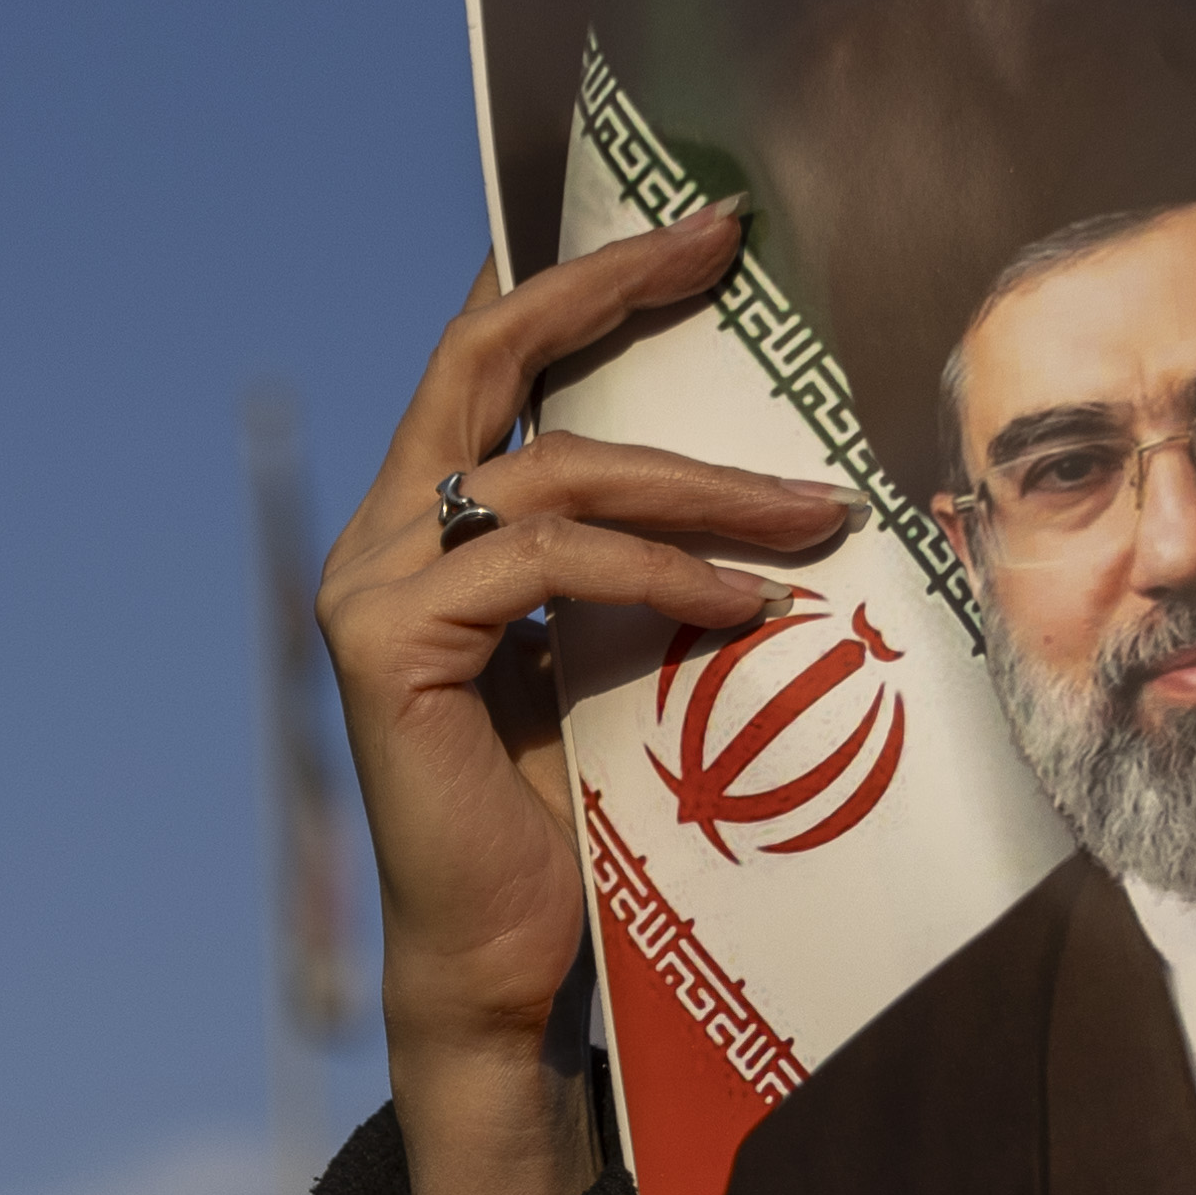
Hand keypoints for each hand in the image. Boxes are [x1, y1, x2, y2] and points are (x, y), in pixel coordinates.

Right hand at [314, 206, 855, 1194]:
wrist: (509, 969)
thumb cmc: (573, 823)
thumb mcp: (617, 651)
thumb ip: (636, 560)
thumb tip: (770, 471)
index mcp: (428, 526)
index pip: (488, 358)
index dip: (576, 274)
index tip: (694, 225)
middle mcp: (382, 538)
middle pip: (487, 355)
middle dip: (610, 283)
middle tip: (725, 242)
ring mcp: (375, 587)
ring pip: (551, 474)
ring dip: (702, 484)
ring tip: (821, 510)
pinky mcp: (391, 647)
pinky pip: (547, 567)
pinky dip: (662, 575)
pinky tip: (747, 608)